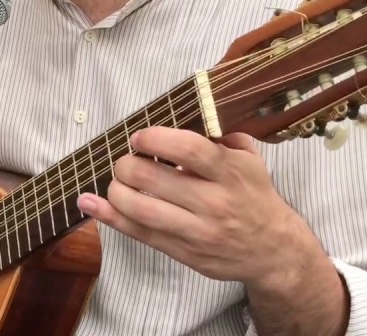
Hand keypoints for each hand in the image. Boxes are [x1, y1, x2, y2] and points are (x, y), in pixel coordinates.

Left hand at [77, 127, 320, 290]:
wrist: (276, 251)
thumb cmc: (256, 198)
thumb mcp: (250, 160)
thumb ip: (220, 136)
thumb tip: (187, 113)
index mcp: (231, 173)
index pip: (189, 150)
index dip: (156, 138)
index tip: (140, 137)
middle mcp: (214, 202)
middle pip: (155, 179)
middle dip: (128, 163)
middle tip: (124, 159)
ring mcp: (198, 231)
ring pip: (142, 209)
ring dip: (116, 190)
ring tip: (115, 179)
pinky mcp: (184, 253)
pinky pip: (140, 234)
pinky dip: (110, 217)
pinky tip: (90, 203)